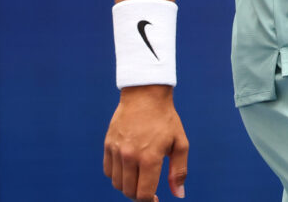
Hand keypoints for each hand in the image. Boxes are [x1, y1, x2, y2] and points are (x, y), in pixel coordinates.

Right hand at [104, 85, 188, 200]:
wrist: (146, 96)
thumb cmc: (166, 119)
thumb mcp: (180, 143)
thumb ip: (179, 171)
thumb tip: (179, 194)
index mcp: (150, 158)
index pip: (144, 193)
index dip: (150, 201)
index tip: (156, 200)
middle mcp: (130, 157)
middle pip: (129, 191)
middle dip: (140, 195)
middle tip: (149, 190)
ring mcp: (117, 151)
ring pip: (117, 184)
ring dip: (128, 186)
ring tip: (140, 178)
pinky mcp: (107, 146)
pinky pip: (109, 172)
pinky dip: (117, 176)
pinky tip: (129, 169)